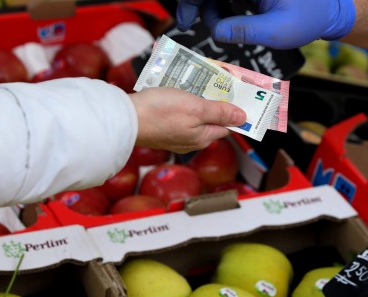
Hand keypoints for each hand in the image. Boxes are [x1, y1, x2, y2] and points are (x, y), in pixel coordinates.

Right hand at [130, 87, 245, 153]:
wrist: (124, 119)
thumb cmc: (160, 111)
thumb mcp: (196, 107)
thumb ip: (220, 112)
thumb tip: (243, 118)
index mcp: (203, 138)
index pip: (226, 125)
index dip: (232, 110)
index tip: (236, 95)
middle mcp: (190, 142)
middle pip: (209, 121)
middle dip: (213, 104)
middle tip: (214, 84)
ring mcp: (174, 137)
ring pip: (193, 118)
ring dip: (196, 103)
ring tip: (195, 85)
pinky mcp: (161, 130)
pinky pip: (177, 117)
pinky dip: (180, 105)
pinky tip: (175, 94)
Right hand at [176, 0, 355, 48]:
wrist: (329, 11)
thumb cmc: (311, 17)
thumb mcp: (278, 30)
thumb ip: (244, 30)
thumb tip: (215, 32)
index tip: (185, 17)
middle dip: (196, 2)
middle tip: (188, 21)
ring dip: (208, 5)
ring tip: (217, 27)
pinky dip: (218, 4)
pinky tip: (223, 20)